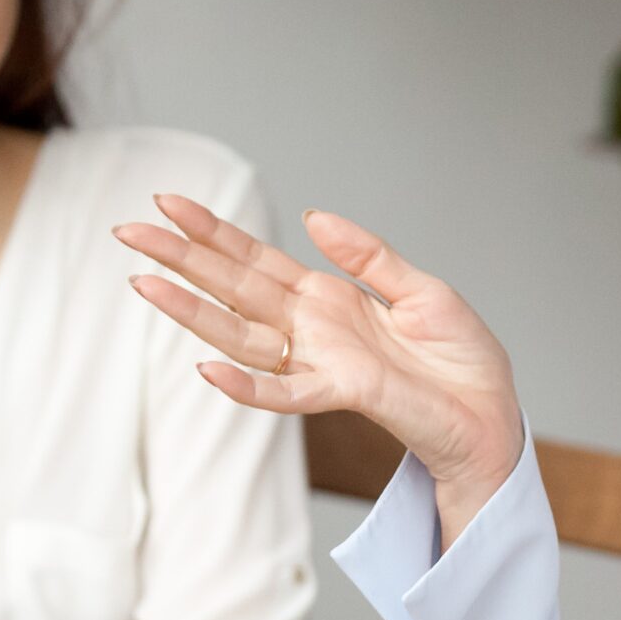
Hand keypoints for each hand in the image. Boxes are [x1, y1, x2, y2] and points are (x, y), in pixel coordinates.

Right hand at [115, 198, 523, 500]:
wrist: (493, 416)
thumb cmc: (462, 362)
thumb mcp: (422, 290)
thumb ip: (369, 256)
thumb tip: (314, 217)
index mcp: (329, 299)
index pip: (257, 259)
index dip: (214, 232)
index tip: (169, 203)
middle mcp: (313, 329)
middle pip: (234, 288)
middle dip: (182, 259)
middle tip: (128, 231)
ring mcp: (321, 362)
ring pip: (241, 335)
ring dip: (192, 312)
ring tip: (143, 284)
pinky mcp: (343, 393)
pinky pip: (284, 393)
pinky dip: (247, 385)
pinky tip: (206, 368)